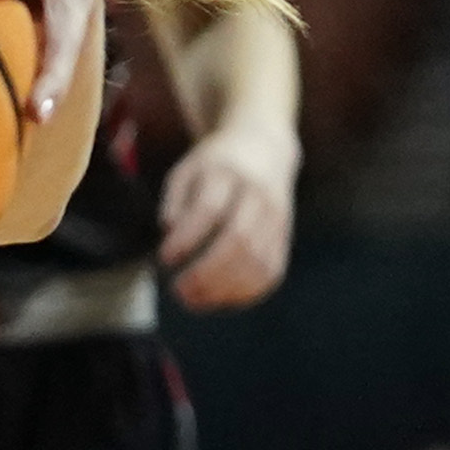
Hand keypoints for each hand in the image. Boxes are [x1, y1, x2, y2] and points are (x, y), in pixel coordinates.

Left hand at [160, 122, 297, 310]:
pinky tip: (222, 300)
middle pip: (239, 239)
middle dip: (207, 271)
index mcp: (226, 174)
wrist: (264, 149)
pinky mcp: (284, 237)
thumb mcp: (186, 170)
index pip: (209, 209)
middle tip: (179, 290)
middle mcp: (257, 196)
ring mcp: (276, 218)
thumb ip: (174, 201)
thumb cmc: (214, 166)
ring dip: (225, 288)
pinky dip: (247, 292)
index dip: (187, 239)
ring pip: (258, 260)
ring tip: (195, 301)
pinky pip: (272, 271)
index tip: (165, 258)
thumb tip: (169, 233)